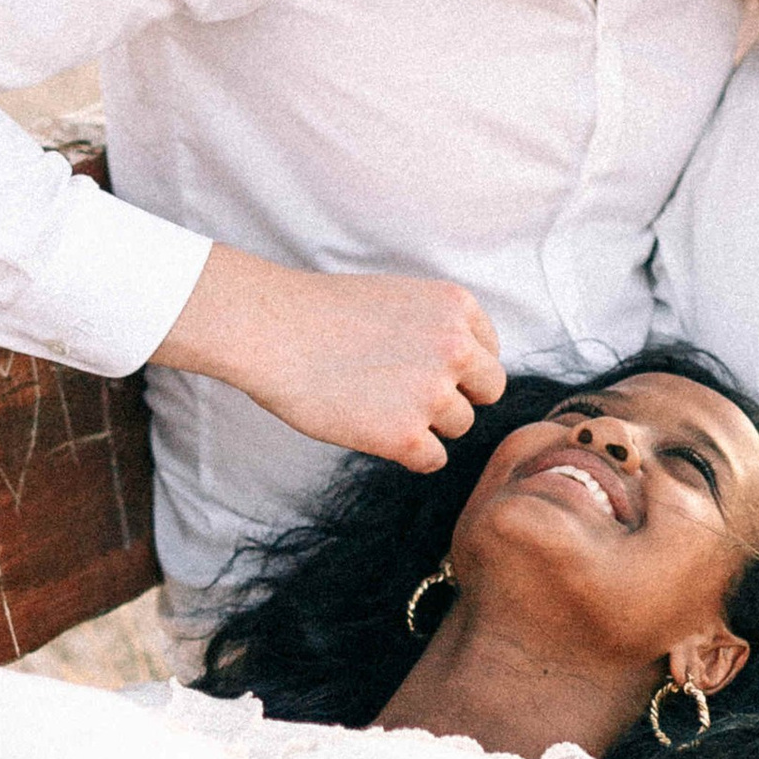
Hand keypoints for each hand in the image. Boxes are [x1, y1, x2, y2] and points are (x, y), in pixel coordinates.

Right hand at [157, 241, 504, 471]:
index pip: (488, 352)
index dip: (457, 366)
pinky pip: (433, 460)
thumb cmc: (321, 314)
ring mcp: (433, 394)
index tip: (419, 367)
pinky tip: (374, 430)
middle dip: (456, 396)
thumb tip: (465, 374)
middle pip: (488, 391)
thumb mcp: (398, 298)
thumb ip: (439, 328)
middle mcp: (456, 348)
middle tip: (407, 394)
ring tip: (376, 404)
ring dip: (425, 423)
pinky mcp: (406, 435)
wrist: (270, 331)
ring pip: (459, 426)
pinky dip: (408, 453)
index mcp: (456, 306)